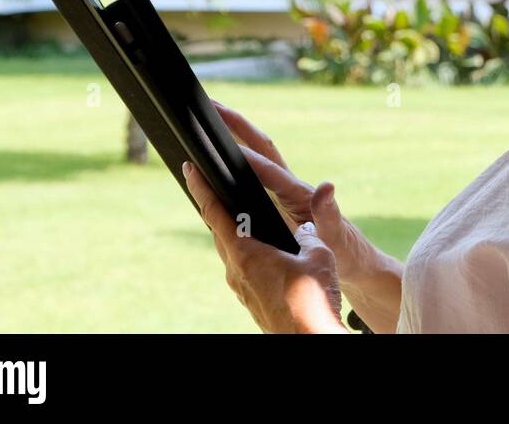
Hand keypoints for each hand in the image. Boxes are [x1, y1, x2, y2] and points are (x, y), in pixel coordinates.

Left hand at [182, 160, 348, 333]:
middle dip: (216, 207)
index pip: (214, 213)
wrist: (310, 339)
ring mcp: (241, 288)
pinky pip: (242, 268)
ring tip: (241, 216)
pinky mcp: (251, 300)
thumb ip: (309, 235)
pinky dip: (246, 251)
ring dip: (232, 232)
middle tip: (213, 184)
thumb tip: (305, 230)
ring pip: (231, 252)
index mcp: (246, 254)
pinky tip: (262, 250)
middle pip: (219, 231)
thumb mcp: (318, 255)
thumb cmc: (313, 300)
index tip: (190, 168)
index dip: (201, 188)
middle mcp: (236, 271)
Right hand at [212, 99, 372, 283]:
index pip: (269, 170)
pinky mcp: (279, 199)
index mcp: (300, 193)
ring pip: (256, 154)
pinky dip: (236, 157)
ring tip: (210, 117)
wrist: (354, 260)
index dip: (246, 158)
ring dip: (234, 134)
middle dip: (237, 124)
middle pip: (261, 146)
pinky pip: (253, 172)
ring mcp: (284, 190)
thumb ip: (330, 213)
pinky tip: (217, 158)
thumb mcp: (336, 235)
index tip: (219, 146)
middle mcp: (291, 185)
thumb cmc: (345, 251)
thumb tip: (327, 185)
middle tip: (212, 104)